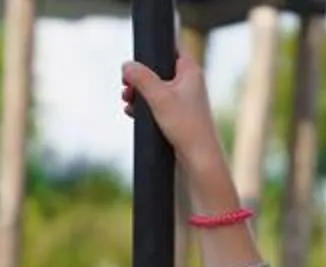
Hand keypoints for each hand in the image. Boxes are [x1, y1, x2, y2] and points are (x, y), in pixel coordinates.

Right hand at [119, 55, 223, 172]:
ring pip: (156, 89)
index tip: (136, 60)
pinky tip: (132, 112)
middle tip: (126, 84)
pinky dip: (144, 106)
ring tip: (127, 100)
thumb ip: (141, 78)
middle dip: (140, 77)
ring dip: (139, 93)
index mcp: (190, 71)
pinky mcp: (178, 117)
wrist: (199, 159)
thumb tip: (126, 65)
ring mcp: (184, 101)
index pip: (171, 49)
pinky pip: (157, 105)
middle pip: (159, 70)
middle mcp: (189, 83)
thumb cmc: (185, 125)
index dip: (153, 52)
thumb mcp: (158, 97)